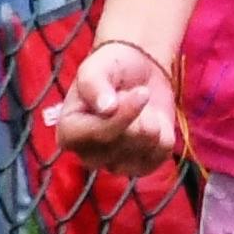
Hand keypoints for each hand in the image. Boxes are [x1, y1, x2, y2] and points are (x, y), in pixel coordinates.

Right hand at [49, 36, 180, 173]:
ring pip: (148, 144)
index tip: (141, 92)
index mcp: (69, 133)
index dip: (125, 115)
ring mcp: (116, 164)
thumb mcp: (95, 67)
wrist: (136, 72)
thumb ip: (95, 84)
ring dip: (151, 119)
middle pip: (128, 140)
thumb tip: (106, 109)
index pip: (100, 134)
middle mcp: (88, 155)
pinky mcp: (142, 166)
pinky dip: (164, 130)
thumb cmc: (109, 68)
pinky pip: (163, 150)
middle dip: (138, 112)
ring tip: (138, 107)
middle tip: (129, 95)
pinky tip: (151, 120)